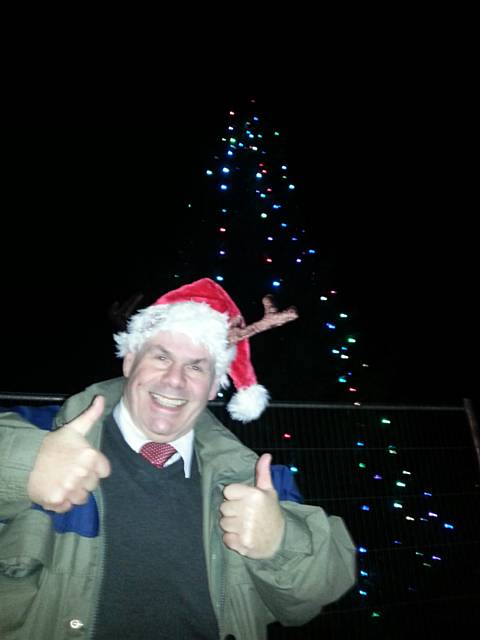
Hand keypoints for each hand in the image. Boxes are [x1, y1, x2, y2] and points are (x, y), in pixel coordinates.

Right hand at [27, 395, 110, 512]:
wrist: (25, 460)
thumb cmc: (53, 445)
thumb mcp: (74, 428)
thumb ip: (91, 416)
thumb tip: (102, 398)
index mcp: (90, 456)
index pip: (105, 471)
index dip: (95, 468)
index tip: (84, 464)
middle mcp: (82, 474)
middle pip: (93, 485)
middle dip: (84, 480)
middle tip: (71, 471)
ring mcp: (69, 489)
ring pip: (82, 498)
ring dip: (75, 492)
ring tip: (63, 481)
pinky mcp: (57, 501)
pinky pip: (68, 507)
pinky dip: (63, 502)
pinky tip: (56, 490)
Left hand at [220, 453, 284, 558]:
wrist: (281, 540)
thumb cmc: (271, 513)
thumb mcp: (269, 491)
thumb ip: (263, 473)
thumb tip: (266, 455)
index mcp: (254, 495)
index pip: (227, 491)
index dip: (234, 496)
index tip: (243, 501)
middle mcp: (249, 510)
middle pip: (223, 508)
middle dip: (232, 512)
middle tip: (245, 515)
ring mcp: (246, 528)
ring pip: (223, 523)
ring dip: (231, 526)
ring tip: (245, 526)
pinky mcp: (243, 543)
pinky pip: (226, 539)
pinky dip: (233, 540)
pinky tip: (243, 537)